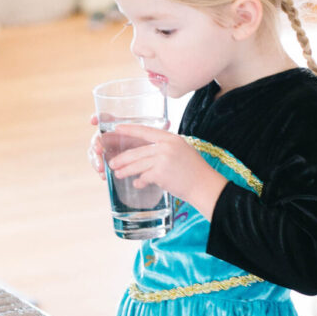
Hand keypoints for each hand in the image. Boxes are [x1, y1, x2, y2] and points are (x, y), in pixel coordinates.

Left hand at [105, 124, 226, 220]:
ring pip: (137, 164)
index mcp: (171, 138)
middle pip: (137, 151)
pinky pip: (144, 177)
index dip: (130, 130)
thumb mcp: (182, 150)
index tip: (117, 129)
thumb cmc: (194, 170)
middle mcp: (166, 146)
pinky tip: (137, 184)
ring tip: (117, 174)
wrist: (204, 185)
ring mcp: (162, 159)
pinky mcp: (160, 173)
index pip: (145, 131)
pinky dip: (140, 181)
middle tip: (112, 163)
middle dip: (123, 158)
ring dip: (125, 170)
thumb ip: (165, 148)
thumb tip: (146, 153)